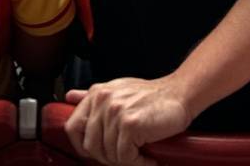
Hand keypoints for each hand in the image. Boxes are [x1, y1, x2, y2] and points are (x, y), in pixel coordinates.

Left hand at [64, 79, 194, 165]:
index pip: (72, 127)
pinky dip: (139, 163)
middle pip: (90, 146)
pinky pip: (125, 157)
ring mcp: (116, 112)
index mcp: (97, 93)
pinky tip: (148, 157)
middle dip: (108, 158)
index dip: (82, 146)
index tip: (98, 152)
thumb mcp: (117, 90)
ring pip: (109, 154)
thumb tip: (69, 97)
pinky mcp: (130, 124)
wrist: (179, 94)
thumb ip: (92, 97)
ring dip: (126, 162)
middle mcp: (103, 101)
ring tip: (140, 155)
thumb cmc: (151, 96)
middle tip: (126, 156)